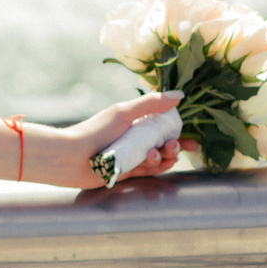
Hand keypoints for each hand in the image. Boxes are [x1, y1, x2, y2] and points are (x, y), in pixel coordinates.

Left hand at [25, 93, 191, 189]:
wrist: (72, 157)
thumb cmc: (96, 131)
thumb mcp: (124, 113)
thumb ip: (152, 104)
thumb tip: (180, 96)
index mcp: (134, 121)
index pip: (163, 126)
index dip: (180, 133)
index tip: (194, 139)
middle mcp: (134, 138)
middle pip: (163, 144)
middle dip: (174, 146)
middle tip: (174, 147)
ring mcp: (131, 155)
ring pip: (158, 158)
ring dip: (163, 157)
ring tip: (156, 154)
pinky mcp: (127, 171)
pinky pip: (148, 170)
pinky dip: (155, 166)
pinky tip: (155, 161)